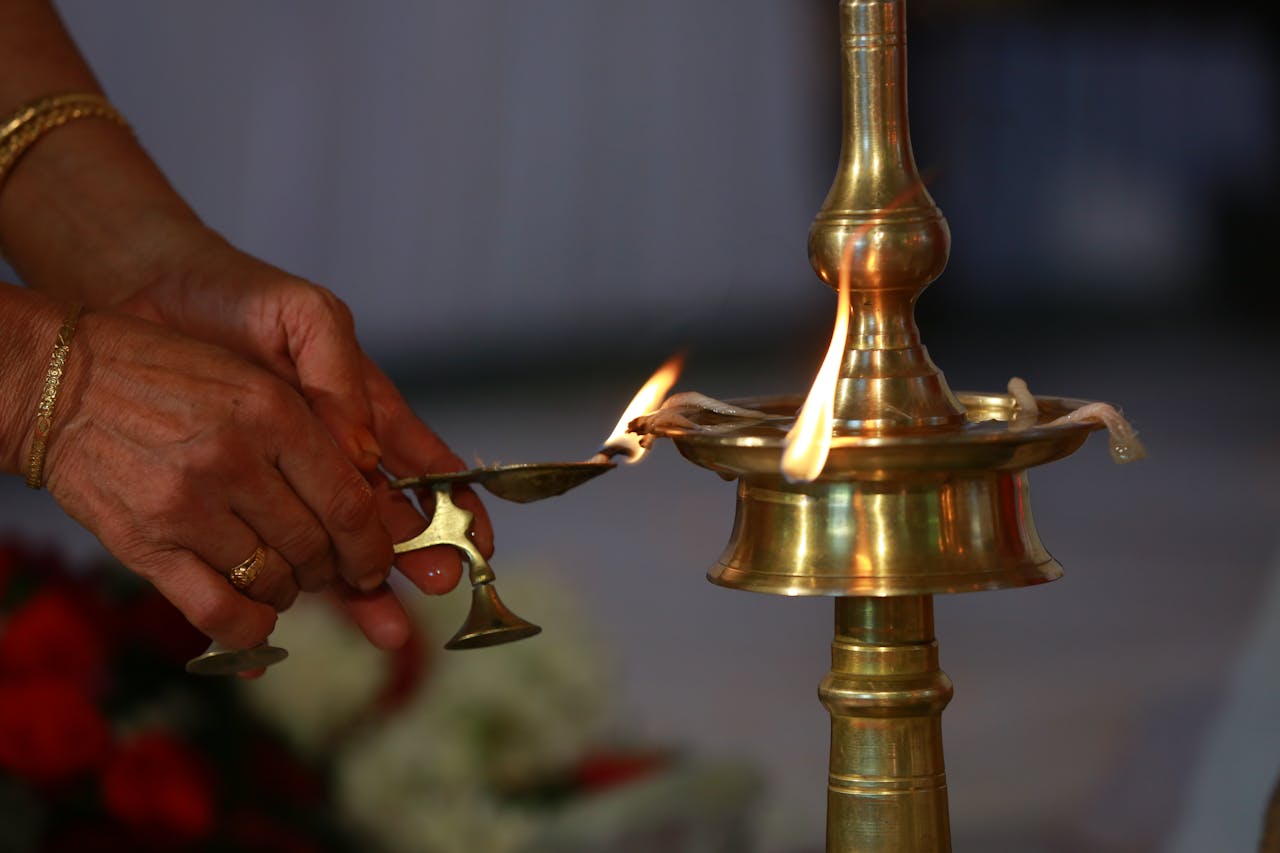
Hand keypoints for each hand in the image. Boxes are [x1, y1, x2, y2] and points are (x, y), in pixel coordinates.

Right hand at [43, 311, 400, 649]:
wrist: (59, 383)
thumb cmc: (167, 377)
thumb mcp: (252, 380)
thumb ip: (314, 432)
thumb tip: (369, 491)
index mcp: (272, 412)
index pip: (350, 501)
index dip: (374, 545)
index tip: (376, 561)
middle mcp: (235, 459)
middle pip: (316, 547)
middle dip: (333, 569)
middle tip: (327, 567)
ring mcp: (188, 506)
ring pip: (274, 582)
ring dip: (289, 592)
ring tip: (281, 575)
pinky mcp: (146, 545)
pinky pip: (219, 610)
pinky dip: (249, 625)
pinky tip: (254, 614)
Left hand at [114, 228, 491, 614]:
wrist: (150, 299)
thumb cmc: (239, 298)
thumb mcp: (305, 318)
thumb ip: (340, 380)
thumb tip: (364, 455)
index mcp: (364, 409)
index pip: (423, 463)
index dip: (456, 503)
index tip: (482, 539)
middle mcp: (336, 452)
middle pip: (390, 516)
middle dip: (420, 555)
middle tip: (440, 587)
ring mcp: (291, 479)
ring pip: (338, 544)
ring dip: (367, 586)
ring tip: (389, 628)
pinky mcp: (242, 497)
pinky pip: (272, 547)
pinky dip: (290, 584)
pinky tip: (306, 619)